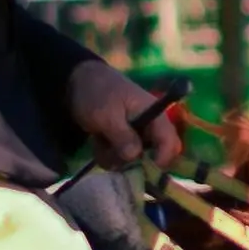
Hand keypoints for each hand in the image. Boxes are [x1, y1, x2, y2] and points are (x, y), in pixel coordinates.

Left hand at [66, 59, 181, 170]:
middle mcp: (149, 127)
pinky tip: (97, 143)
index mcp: (154, 115)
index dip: (163, 157)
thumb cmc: (97, 92)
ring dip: (116, 158)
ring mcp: (136, 135)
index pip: (170, 141)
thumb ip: (122, 135)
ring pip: (134, 160)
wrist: (79, 81)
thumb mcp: (106, 114)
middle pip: (156, 155)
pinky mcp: (123, 141)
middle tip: (115, 156)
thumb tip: (134, 156)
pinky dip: (108, 155)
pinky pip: (121, 158)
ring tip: (99, 143)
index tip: (146, 168)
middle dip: (135, 162)